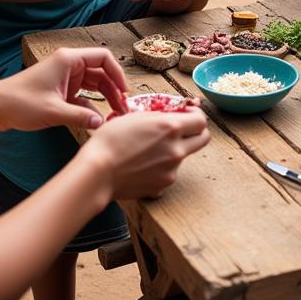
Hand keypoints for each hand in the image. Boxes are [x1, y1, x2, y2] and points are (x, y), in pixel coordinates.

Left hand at [0, 47, 128, 131]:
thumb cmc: (20, 102)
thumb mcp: (54, 111)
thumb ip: (81, 117)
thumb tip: (102, 124)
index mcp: (69, 60)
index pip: (103, 58)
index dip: (117, 74)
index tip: (125, 92)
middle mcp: (69, 65)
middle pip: (101, 73)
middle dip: (113, 90)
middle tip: (122, 109)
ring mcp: (65, 78)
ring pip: (93, 85)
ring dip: (104, 98)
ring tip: (115, 115)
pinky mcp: (60, 91)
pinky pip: (82, 96)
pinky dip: (90, 107)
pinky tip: (96, 120)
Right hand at [82, 109, 209, 199]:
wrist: (97, 173)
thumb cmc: (110, 141)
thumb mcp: (135, 116)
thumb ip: (160, 114)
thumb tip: (174, 112)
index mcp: (171, 128)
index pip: (201, 120)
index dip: (196, 114)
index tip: (188, 112)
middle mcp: (176, 150)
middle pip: (203, 139)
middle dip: (196, 131)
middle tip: (182, 128)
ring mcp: (171, 171)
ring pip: (183, 156)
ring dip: (174, 149)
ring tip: (148, 148)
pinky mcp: (162, 186)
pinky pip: (169, 172)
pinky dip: (161, 167)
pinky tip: (142, 164)